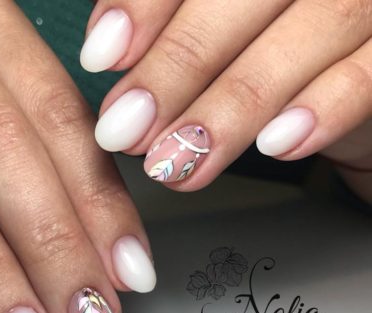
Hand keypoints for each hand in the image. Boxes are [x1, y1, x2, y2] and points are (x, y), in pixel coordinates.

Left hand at [81, 1, 371, 193]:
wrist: (366, 73)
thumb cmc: (284, 42)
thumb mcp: (229, 26)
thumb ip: (179, 24)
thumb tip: (110, 55)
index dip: (146, 4)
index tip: (101, 58)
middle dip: (176, 68)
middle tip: (125, 131)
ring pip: (310, 31)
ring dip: (231, 106)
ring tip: (176, 161)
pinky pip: (371, 72)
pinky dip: (323, 108)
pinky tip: (274, 147)